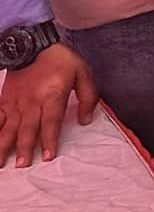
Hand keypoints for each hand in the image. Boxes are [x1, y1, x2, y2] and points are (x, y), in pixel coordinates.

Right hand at [0, 43, 96, 167]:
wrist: (33, 45)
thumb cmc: (61, 61)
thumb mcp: (83, 73)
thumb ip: (88, 97)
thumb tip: (86, 120)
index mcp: (52, 95)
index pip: (51, 122)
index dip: (49, 140)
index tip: (47, 157)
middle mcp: (32, 102)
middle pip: (28, 128)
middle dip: (24, 148)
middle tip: (22, 165)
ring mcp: (15, 102)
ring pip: (9, 128)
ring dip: (4, 146)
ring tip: (1, 163)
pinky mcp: (4, 101)